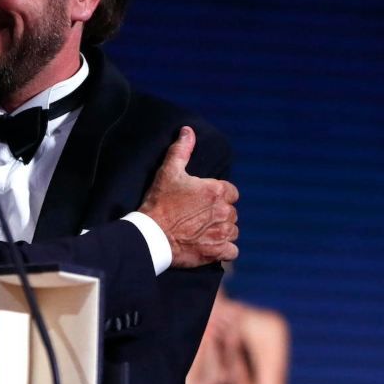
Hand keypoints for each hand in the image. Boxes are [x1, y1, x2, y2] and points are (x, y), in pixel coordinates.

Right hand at [138, 127, 239, 267]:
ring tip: (205, 232)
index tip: (204, 200)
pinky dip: (224, 250)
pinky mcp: (217, 251)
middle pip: (231, 212)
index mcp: (216, 191)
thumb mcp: (168, 172)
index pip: (231, 192)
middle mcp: (223, 211)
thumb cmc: (160, 202)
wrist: (151, 235)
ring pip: (233, 230)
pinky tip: (212, 246)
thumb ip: (181, 150)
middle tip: (200, 217)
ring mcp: (221, 233)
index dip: (219, 195)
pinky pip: (232, 251)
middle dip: (220, 214)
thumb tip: (188, 131)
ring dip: (222, 231)